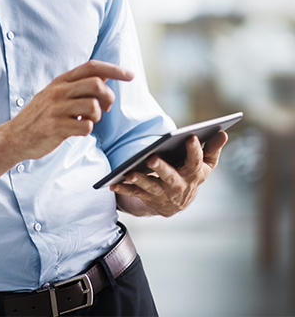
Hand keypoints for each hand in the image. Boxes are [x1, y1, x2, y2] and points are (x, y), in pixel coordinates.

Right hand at [7, 60, 133, 160]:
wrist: (16, 136)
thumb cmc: (41, 115)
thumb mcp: (56, 94)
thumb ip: (78, 85)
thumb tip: (106, 76)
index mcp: (60, 81)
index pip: (92, 67)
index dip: (114, 69)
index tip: (130, 75)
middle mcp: (58, 91)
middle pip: (96, 84)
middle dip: (108, 97)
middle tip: (105, 108)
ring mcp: (56, 109)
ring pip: (93, 106)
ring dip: (97, 117)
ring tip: (86, 121)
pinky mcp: (55, 127)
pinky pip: (85, 127)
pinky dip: (87, 130)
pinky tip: (76, 130)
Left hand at [110, 131, 227, 216]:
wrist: (176, 204)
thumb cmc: (190, 174)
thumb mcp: (205, 165)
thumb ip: (212, 149)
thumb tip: (223, 132)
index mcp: (194, 174)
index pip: (196, 162)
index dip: (195, 150)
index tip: (190, 136)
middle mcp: (179, 186)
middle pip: (170, 177)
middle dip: (161, 168)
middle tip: (151, 157)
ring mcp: (163, 194)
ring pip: (150, 187)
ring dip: (139, 180)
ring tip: (128, 172)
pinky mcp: (148, 198)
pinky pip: (134, 193)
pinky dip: (123, 188)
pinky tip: (113, 182)